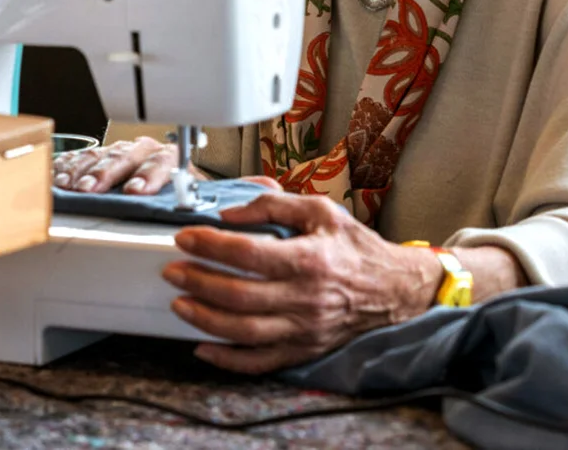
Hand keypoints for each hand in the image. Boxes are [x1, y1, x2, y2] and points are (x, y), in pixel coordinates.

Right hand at [53, 136, 180, 194]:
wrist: (171, 179)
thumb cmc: (177, 191)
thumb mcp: (189, 197)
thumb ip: (187, 204)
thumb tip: (192, 219)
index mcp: (169, 157)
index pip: (160, 161)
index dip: (148, 175)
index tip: (135, 191)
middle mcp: (143, 150)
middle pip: (123, 156)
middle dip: (105, 173)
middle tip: (90, 189)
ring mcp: (119, 151)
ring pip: (99, 155)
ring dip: (82, 171)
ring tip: (70, 186)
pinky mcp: (100, 156)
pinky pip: (81, 156)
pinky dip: (68, 166)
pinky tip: (59, 177)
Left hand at [161, 191, 439, 373]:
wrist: (395, 290)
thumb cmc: (354, 246)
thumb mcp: (319, 210)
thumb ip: (274, 205)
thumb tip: (229, 212)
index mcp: (308, 259)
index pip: (247, 253)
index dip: (210, 245)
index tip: (185, 237)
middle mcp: (305, 298)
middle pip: (239, 295)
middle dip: (198, 282)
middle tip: (172, 271)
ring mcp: (303, 329)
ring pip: (244, 332)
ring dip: (205, 319)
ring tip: (179, 304)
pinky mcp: (303, 350)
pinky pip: (260, 363)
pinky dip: (228, 360)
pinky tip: (203, 348)